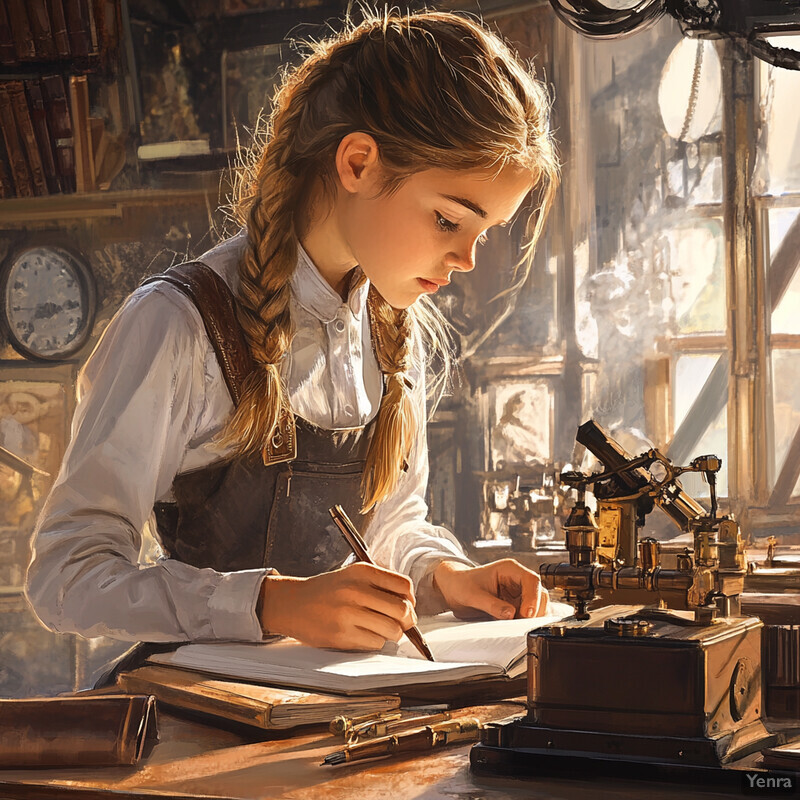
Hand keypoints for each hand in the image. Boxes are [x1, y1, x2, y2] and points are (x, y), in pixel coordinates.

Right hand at [258, 562, 417, 649]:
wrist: (292, 603)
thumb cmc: (327, 591)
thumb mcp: (352, 575)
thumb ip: (380, 583)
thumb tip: (410, 604)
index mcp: (362, 572)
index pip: (404, 585)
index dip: (411, 599)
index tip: (407, 605)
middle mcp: (356, 590)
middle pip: (402, 610)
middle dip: (407, 621)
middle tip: (401, 624)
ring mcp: (348, 613)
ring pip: (392, 629)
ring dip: (392, 634)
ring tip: (381, 630)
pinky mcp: (341, 635)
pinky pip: (375, 643)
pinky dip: (375, 642)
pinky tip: (364, 635)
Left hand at [432, 559, 549, 620]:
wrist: (454, 589)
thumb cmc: (461, 585)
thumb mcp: (472, 595)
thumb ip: (491, 605)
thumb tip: (511, 614)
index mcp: (509, 569)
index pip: (531, 580)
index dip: (533, 597)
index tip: (527, 614)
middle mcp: (518, 580)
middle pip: (540, 594)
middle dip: (535, 611)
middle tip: (523, 625)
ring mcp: (519, 594)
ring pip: (538, 606)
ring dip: (532, 619)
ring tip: (517, 627)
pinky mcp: (517, 606)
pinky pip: (528, 616)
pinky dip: (526, 623)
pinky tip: (516, 628)